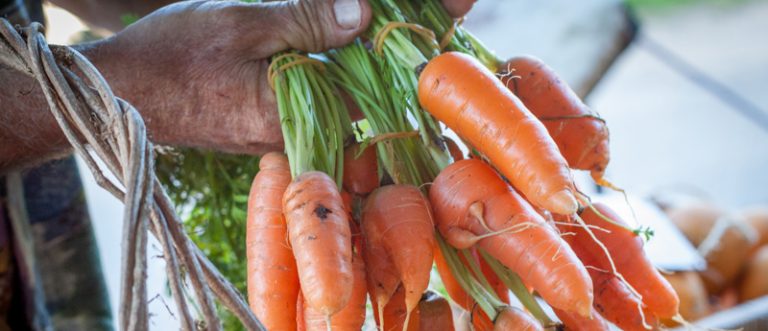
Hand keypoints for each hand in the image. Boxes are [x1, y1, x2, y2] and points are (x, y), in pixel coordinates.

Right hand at [82, 0, 474, 154]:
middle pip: (378, 85)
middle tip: (454, 3)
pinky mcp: (283, 114)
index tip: (459, 7)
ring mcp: (297, 123)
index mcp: (301, 114)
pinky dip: (351, 54)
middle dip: (413, 40)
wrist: (127, 92)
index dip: (421, 43)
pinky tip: (364, 28)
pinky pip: (332, 84)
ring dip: (385, 45)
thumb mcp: (239, 25)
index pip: (383, 86)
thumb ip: (304, 21)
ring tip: (420, 11)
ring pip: (357, 83)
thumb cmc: (173, 59)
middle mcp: (308, 129)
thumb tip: (365, 15)